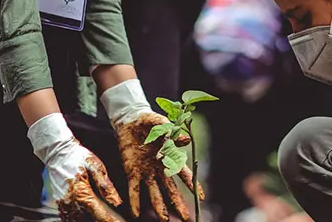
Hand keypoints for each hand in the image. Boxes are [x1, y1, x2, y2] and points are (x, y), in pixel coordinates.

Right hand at [27, 114, 122, 221]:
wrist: (57, 152)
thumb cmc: (77, 156)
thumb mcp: (95, 166)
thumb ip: (105, 185)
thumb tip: (117, 201)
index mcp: (82, 193)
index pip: (99, 215)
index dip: (110, 221)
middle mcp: (70, 202)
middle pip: (87, 221)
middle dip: (100, 220)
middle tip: (113, 219)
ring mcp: (63, 204)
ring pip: (76, 220)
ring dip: (87, 219)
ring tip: (102, 217)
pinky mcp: (59, 203)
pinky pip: (67, 217)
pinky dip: (76, 218)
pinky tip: (85, 215)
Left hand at [101, 80, 200, 220]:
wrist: (130, 120)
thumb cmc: (149, 121)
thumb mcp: (161, 124)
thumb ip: (171, 133)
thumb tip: (185, 141)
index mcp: (170, 157)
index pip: (184, 174)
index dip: (192, 185)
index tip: (201, 198)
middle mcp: (160, 168)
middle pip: (171, 189)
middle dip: (178, 204)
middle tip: (186, 218)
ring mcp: (146, 171)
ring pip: (154, 193)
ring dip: (159, 207)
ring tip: (164, 220)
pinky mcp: (132, 171)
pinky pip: (134, 188)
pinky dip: (134, 200)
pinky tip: (135, 213)